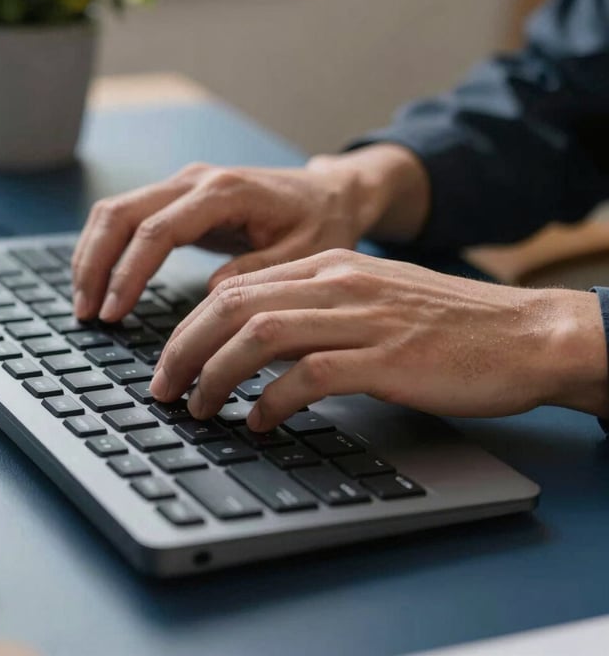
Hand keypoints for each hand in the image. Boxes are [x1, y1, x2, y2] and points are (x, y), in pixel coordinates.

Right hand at [72, 144, 428, 320]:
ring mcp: (184, 184)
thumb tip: (210, 299)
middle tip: (87, 314)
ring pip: (116, 211)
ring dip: (92, 255)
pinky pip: (129, 217)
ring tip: (85, 303)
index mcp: (224, 192)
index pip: (157, 231)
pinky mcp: (180, 197)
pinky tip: (102, 280)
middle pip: (121, 213)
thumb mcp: (304, 254)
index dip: (128, 274)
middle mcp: (195, 180)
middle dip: (95, 264)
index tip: (113, 314)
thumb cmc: (320, 223)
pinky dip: (107, 248)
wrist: (329, 194)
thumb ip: (257, 274)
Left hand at [149, 249, 608, 430]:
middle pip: (234, 307)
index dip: (190, 326)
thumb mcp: (370, 298)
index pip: (236, 287)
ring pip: (260, 336)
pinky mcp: (387, 359)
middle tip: (164, 388)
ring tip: (199, 408)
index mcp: (328, 266)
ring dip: (217, 375)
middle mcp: (338, 283)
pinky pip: (310, 375)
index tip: (170, 361)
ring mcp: (362, 318)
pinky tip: (259, 422)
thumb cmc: (444, 323)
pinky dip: (273, 401)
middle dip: (185, 349)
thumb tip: (254, 340)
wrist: (523, 333)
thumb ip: (314, 308)